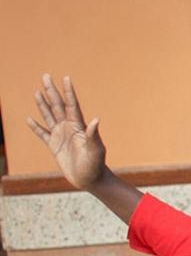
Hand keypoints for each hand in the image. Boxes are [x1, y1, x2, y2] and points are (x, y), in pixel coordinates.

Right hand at [25, 73, 106, 188]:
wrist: (90, 179)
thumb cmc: (96, 165)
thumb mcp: (96, 150)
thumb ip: (93, 135)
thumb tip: (96, 120)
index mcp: (78, 126)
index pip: (72, 105)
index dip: (68, 92)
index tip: (65, 77)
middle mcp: (69, 128)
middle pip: (58, 105)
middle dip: (52, 91)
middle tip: (45, 75)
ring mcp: (61, 136)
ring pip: (49, 116)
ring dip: (43, 104)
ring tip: (37, 91)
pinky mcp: (54, 146)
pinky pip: (42, 133)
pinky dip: (35, 127)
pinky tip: (29, 119)